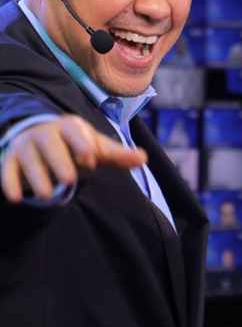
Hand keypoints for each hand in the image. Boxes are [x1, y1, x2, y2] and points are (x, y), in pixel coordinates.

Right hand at [0, 114, 147, 203]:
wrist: (45, 142)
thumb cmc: (77, 148)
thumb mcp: (98, 150)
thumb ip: (118, 155)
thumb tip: (143, 158)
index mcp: (70, 127)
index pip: (74, 130)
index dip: (82, 142)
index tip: (91, 159)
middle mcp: (46, 133)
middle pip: (49, 142)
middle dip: (59, 159)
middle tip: (70, 180)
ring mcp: (27, 146)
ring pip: (29, 157)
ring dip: (37, 175)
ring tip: (48, 195)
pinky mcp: (12, 160)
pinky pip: (7, 168)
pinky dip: (9, 182)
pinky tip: (16, 199)